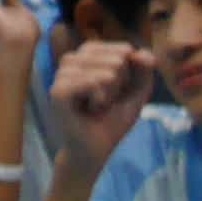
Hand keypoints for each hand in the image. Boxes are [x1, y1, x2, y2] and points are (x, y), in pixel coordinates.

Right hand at [47, 38, 158, 163]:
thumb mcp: (136, 94)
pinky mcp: (57, 93)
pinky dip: (98, 96)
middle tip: (106, 102)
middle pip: (114, 60)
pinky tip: (94, 107)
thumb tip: (141, 52)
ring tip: (100, 106)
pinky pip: (88, 82)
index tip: (117, 93)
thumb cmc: (112, 121)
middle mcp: (71, 63)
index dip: (130, 77)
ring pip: (103, 72)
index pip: (119, 49)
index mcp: (87, 57)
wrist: (95, 151)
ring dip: (110, 93)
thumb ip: (144, 71)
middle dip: (120, 86)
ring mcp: (61, 76)